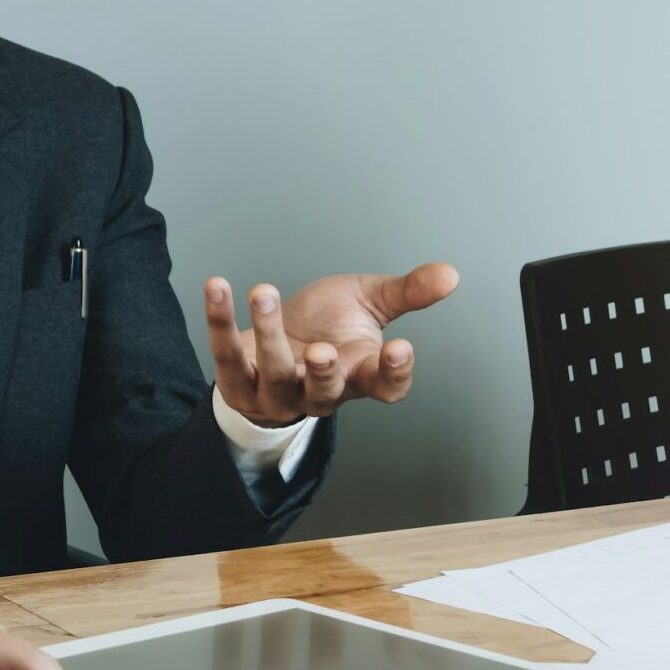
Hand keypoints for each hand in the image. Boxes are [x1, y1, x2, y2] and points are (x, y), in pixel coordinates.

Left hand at [204, 263, 459, 426]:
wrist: (276, 342)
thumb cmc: (327, 326)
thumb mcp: (370, 304)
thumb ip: (408, 292)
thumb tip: (450, 274)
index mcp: (359, 375)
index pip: (385, 387)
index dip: (394, 374)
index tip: (400, 349)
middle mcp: (320, 391)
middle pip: (325, 394)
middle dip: (324, 373)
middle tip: (324, 349)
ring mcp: (278, 392)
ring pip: (275, 374)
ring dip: (269, 333)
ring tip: (264, 292)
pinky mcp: (237, 381)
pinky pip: (227, 355)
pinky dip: (219, 320)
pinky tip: (219, 286)